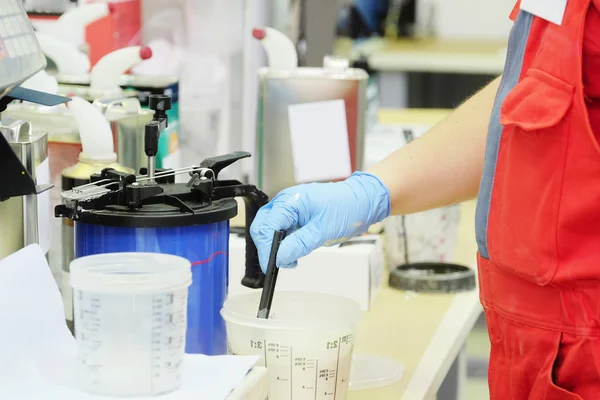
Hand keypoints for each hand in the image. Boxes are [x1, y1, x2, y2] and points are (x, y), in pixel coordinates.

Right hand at [250, 172, 389, 271]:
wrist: (363, 201)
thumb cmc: (347, 208)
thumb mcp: (322, 231)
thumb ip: (298, 244)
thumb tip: (279, 257)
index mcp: (291, 200)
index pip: (266, 226)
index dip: (265, 248)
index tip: (270, 265)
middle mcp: (286, 201)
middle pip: (262, 226)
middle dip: (266, 247)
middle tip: (278, 264)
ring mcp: (290, 207)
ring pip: (270, 229)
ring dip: (274, 246)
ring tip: (289, 260)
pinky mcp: (296, 214)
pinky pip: (281, 229)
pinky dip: (283, 242)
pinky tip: (292, 252)